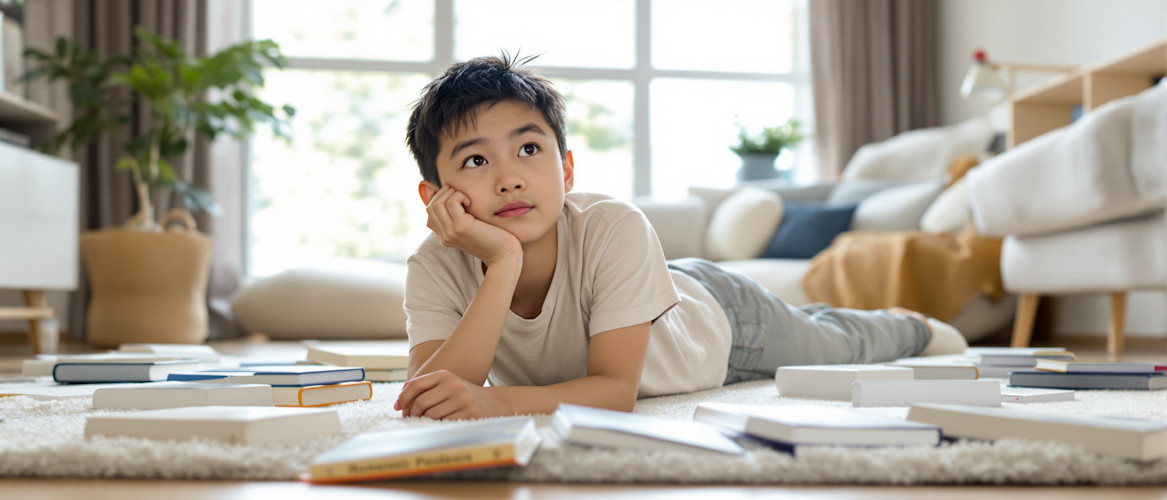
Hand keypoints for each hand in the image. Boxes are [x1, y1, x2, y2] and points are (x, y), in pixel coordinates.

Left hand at [394, 370, 509, 419]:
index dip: (403, 397)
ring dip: (424, 420)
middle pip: (421, 402)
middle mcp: (453, 385)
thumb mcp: (446, 384)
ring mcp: (462, 399)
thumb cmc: (463, 395)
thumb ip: (425, 386)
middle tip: (410, 418)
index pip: (416, 384)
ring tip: (426, 421)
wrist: (493, 403)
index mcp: (445, 375)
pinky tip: (440, 424)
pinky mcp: (468, 414)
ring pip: (431, 415)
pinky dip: (437, 426)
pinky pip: (443, 423)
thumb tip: (401, 394)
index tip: (398, 407)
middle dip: (412, 412)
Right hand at [425, 185, 521, 266]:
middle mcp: (444, 235)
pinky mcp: (461, 227)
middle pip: (430, 207)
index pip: (429, 213)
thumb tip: (454, 197)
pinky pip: (451, 202)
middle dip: (444, 193)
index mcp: (445, 236)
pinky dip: (460, 195)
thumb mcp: (472, 227)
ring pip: (438, 203)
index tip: (456, 196)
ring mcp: (450, 232)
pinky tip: (470, 202)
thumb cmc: (492, 238)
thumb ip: (460, 218)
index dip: (439, 198)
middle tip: (461, 194)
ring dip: (452, 193)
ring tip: (466, 199)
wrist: (503, 254)